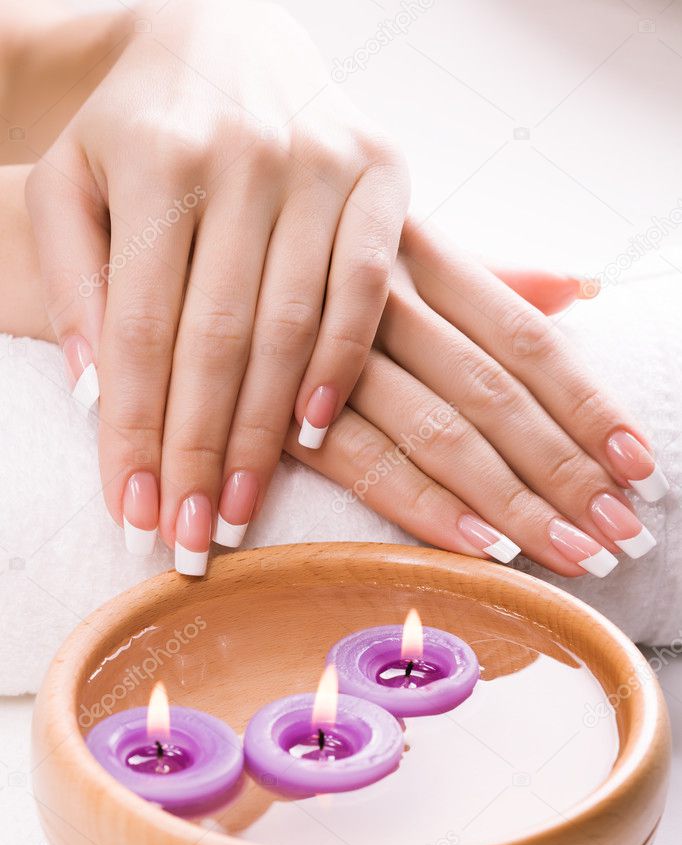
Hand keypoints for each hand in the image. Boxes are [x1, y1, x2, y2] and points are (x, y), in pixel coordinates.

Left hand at [25, 0, 408, 572]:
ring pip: (290, 327)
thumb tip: (92, 395)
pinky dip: (339, 364)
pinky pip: (364, 288)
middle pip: (218, 341)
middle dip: (202, 452)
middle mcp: (244, 160)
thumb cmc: (140, 129)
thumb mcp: (75, 186)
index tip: (134, 514)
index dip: (135, 430)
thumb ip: (73, 282)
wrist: (227, 41)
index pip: (140, 327)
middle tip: (194, 540)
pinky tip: (313, 430)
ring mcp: (321, 164)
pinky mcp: (383, 173)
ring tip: (242, 509)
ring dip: (266, 432)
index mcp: (157, 159)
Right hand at [287, 222, 665, 576]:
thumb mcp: (397, 242)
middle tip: (620, 535)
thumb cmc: (304, 242)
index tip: (639, 466)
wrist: (187, 222)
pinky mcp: (282, 407)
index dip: (588, 403)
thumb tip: (580, 288)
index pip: (526, 338)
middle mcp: (386, 299)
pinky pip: (361, 460)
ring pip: (439, 431)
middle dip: (563, 470)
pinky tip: (475, 547)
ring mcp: (332, 354)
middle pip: (495, 394)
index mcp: (423, 255)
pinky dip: (419, 504)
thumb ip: (489, 273)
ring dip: (509, 500)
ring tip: (571, 554)